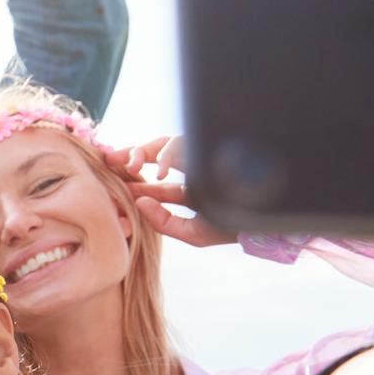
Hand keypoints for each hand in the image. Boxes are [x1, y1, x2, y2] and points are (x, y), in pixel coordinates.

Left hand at [103, 135, 235, 248]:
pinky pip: (184, 142)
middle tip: (109, 160)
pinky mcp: (210, 145)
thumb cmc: (231, 229)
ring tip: (130, 166)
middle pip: (157, 154)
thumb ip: (164, 221)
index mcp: (189, 186)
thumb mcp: (193, 232)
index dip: (133, 178)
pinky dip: (167, 154)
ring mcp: (204, 154)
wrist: (264, 221)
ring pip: (168, 143)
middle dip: (132, 154)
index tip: (110, 178)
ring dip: (146, 151)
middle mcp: (196, 168)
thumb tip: (140, 201)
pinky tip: (158, 171)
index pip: (155, 178)